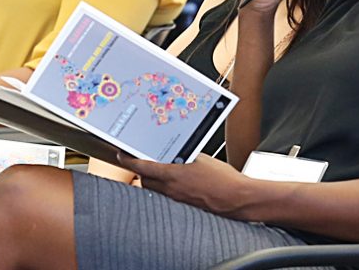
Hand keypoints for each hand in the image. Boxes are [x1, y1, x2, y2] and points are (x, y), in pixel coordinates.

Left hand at [116, 153, 251, 218]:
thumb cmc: (223, 179)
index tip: (121, 155)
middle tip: (145, 160)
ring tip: (165, 170)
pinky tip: (181, 182)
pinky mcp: (185, 207)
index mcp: (173, 175)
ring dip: (155, 180)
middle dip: (142, 171)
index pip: (142, 167)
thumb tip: (176, 153)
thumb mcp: (202, 158)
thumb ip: (185, 155)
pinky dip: (168, 188)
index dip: (128, 161)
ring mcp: (177, 200)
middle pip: (146, 180)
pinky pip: (169, 196)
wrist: (237, 199)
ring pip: (157, 189)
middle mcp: (171, 189)